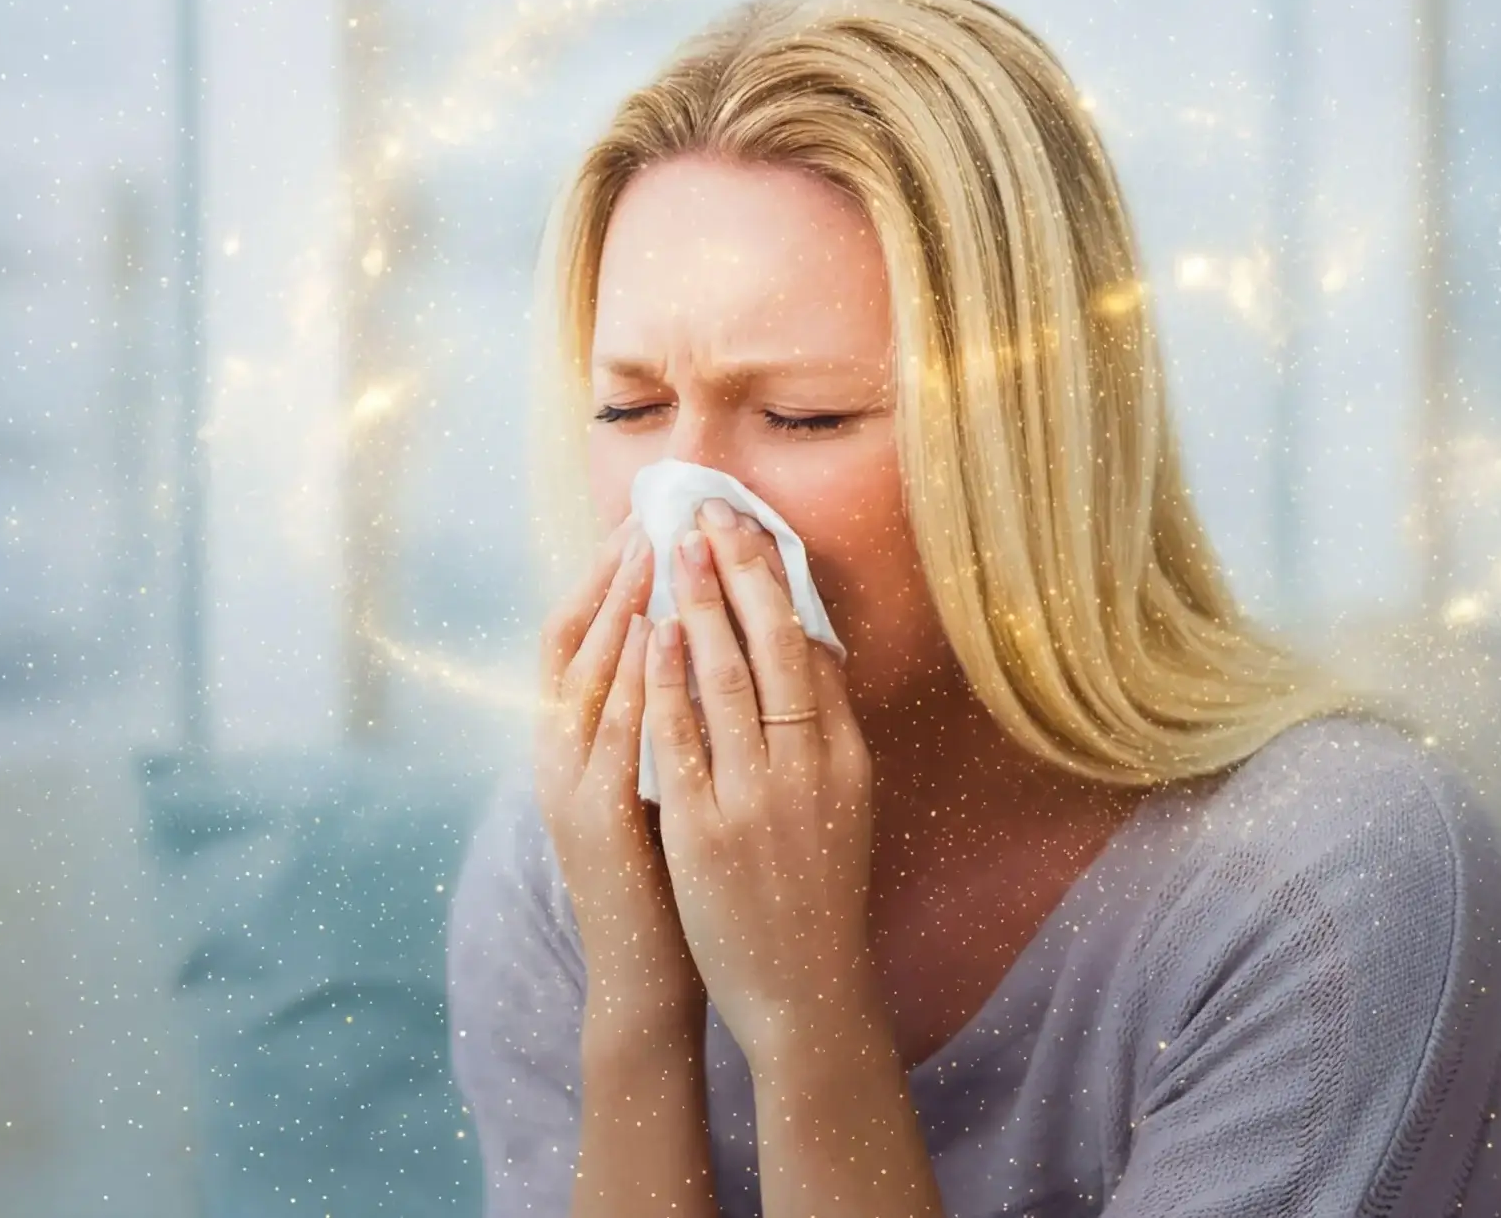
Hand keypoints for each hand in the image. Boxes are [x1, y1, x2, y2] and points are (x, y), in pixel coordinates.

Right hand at [534, 517, 702, 1022]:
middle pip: (574, 640)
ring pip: (588, 676)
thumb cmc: (668, 871)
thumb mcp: (660, 775)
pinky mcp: (597, 819)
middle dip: (610, 573)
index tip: (643, 520)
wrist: (649, 970)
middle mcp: (557, 754)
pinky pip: (613, 735)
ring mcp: (569, 785)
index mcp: (572, 742)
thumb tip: (699, 644)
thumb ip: (667, 715)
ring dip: (620, 608)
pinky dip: (635, 679)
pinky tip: (661, 636)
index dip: (605, 576)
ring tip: (652, 548)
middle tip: (648, 512)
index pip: (579, 637)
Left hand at [643, 499, 877, 1062]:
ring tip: (677, 546)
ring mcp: (758, 798)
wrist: (806, 990)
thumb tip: (807, 645)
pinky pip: (683, 737)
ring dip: (701, 603)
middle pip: (773, 647)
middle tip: (709, 511)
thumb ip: (824, 728)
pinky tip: (655, 630)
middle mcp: (809, 768)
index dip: (778, 583)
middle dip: (740, 571)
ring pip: (726, 678)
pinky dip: (669, 677)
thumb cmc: (818, 891)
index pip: (811, 649)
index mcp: (844, 758)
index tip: (751, 528)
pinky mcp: (709, 830)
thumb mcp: (841, 801)